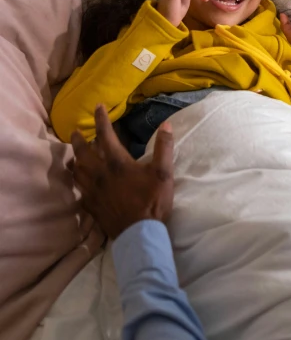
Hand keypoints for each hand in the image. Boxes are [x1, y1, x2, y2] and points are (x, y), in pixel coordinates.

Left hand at [71, 105, 174, 238]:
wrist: (139, 234)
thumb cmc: (152, 201)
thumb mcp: (164, 173)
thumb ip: (165, 147)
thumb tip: (166, 125)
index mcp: (117, 163)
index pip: (105, 135)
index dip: (101, 118)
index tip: (97, 106)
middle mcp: (100, 174)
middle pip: (82, 152)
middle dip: (78, 139)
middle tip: (75, 131)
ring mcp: (93, 191)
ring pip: (77, 171)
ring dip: (75, 159)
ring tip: (75, 155)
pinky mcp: (91, 205)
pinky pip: (79, 190)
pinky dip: (78, 181)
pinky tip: (81, 182)